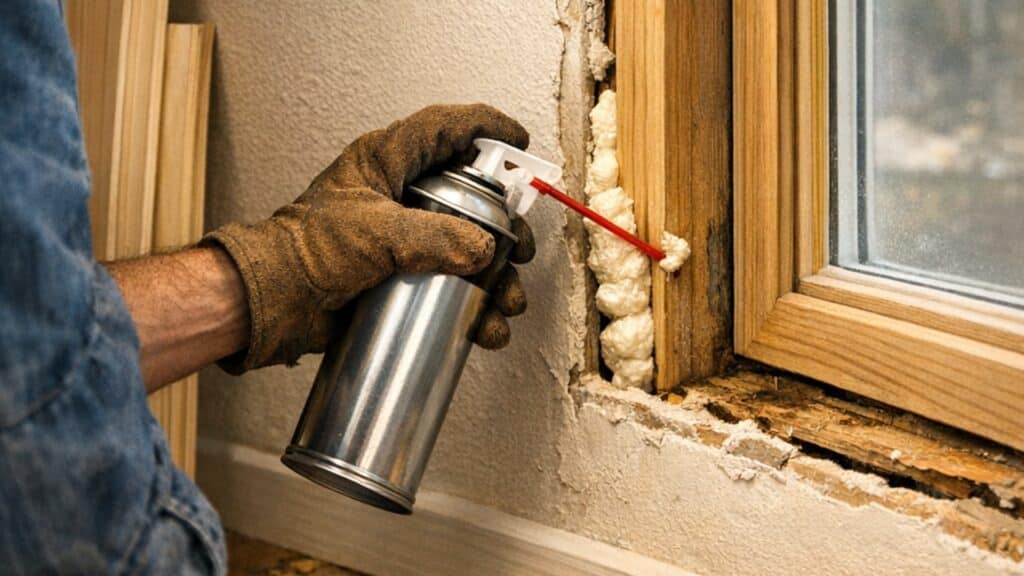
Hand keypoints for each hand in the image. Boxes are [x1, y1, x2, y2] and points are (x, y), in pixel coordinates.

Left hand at [203, 104, 529, 372]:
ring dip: (495, 276)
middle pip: (469, 197)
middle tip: (518, 250)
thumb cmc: (306, 253)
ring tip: (507, 301)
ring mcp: (400, 238)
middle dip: (504, 227)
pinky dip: (473, 308)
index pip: (443, 130)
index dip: (486, 129)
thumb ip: (435, 237)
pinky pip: (448, 285)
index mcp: (386, 163)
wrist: (274, 304)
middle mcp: (397, 195)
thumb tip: (482, 250)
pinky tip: (486, 327)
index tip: (520, 145)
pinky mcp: (399, 276)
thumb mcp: (378, 233)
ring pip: (465, 248)